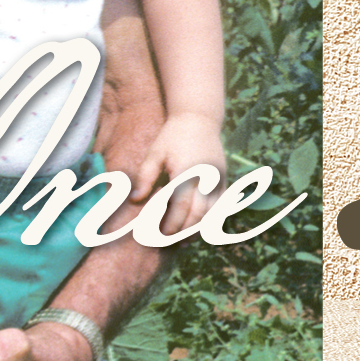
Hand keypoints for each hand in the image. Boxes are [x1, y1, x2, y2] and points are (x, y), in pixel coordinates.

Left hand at [129, 112, 225, 234]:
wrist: (200, 119)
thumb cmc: (173, 136)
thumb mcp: (155, 153)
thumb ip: (145, 177)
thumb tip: (135, 199)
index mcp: (187, 172)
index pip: (181, 206)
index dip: (172, 223)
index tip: (161, 234)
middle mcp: (206, 179)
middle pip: (198, 214)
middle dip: (184, 230)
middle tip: (170, 241)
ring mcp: (218, 180)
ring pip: (212, 213)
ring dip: (199, 229)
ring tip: (184, 241)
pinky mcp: (223, 179)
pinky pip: (220, 205)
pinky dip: (211, 219)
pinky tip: (199, 227)